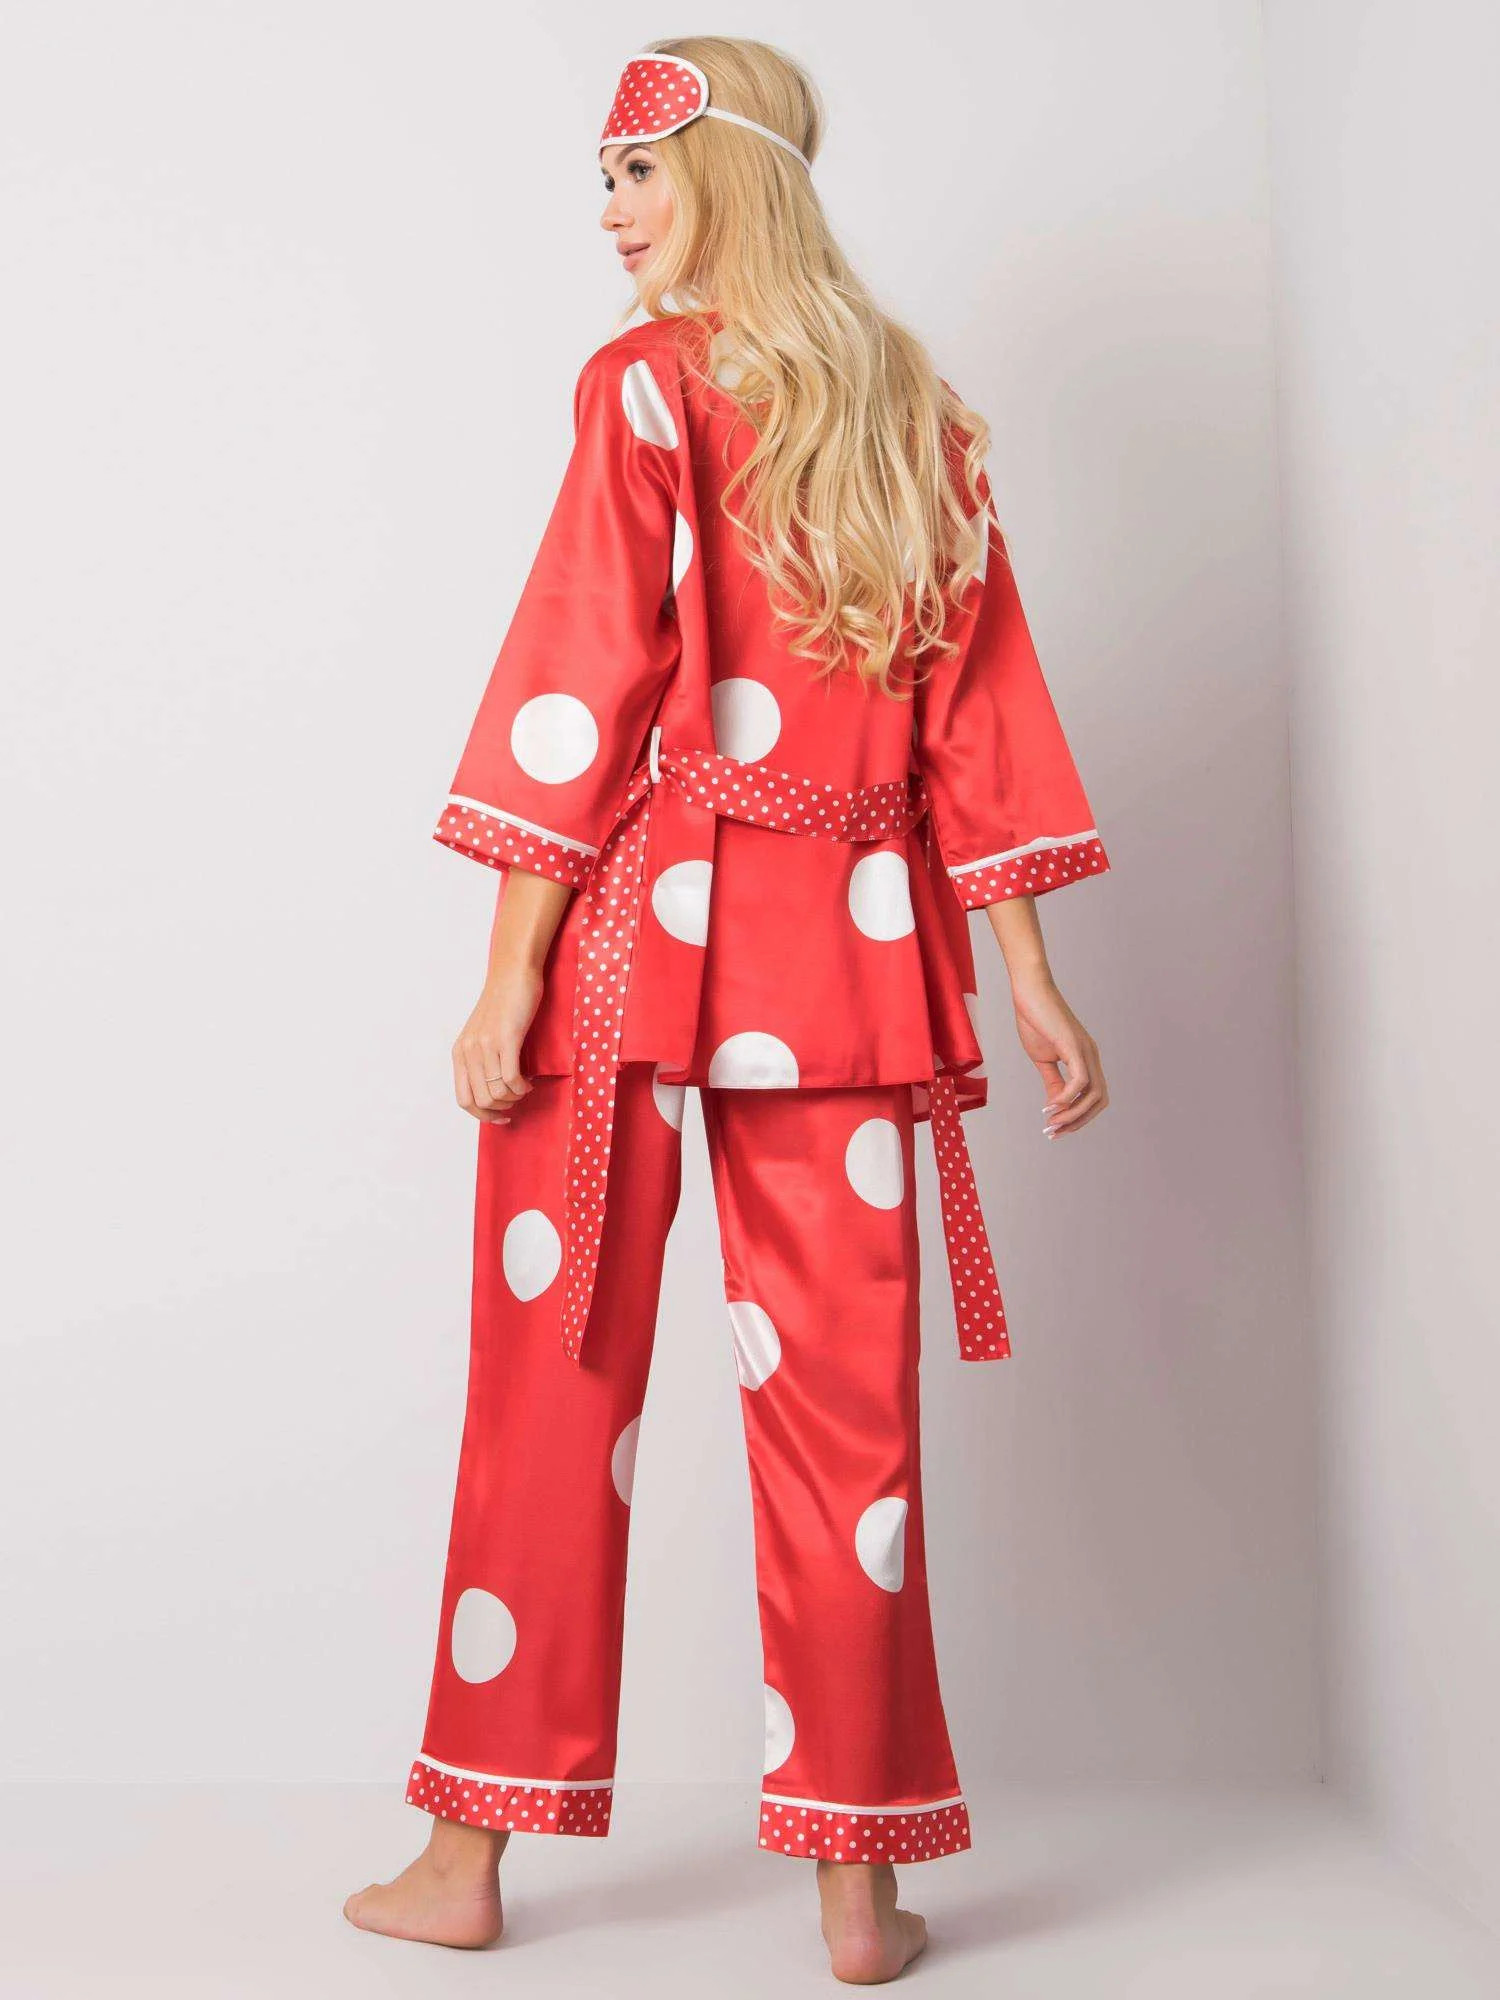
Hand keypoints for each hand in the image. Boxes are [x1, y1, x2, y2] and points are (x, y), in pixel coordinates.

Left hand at [452, 959, 543, 1124]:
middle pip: (482, 1101)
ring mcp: (486, 1045)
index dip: (483, 1115)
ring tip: (525, 1087)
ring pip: (498, 1093)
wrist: (514, 975)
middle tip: (517, 1099)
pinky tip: (530, 1080)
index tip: (501, 1117)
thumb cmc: (504, 1004)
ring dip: (515, 1097)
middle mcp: (469, 1051)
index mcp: (460, 1052)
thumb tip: (492, 1093)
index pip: (464, 1099)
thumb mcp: (483, 1034)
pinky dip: (522, 1087)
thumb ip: (481, 1059)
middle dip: (502, 1108)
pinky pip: (511, 1079)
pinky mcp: (506, 1039)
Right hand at [1008, 965, 1107, 1137]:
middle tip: (1054, 1132)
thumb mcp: (1043, 1058)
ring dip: (1072, 1114)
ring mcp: (1086, 1051)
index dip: (1079, 1117)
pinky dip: (1067, 1097)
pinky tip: (1051, 1103)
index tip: (1055, 1127)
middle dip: (1079, 1121)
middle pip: (1100, 1100)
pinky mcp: (1074, 1046)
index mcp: (1086, 1059)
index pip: (1094, 1097)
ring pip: (1093, 1094)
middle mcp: (1092, 1056)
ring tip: (1051, 1121)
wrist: (1029, 992)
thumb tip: (1056, 1104)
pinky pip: (1080, 1081)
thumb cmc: (1035, 1020)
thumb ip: (1052, 1081)